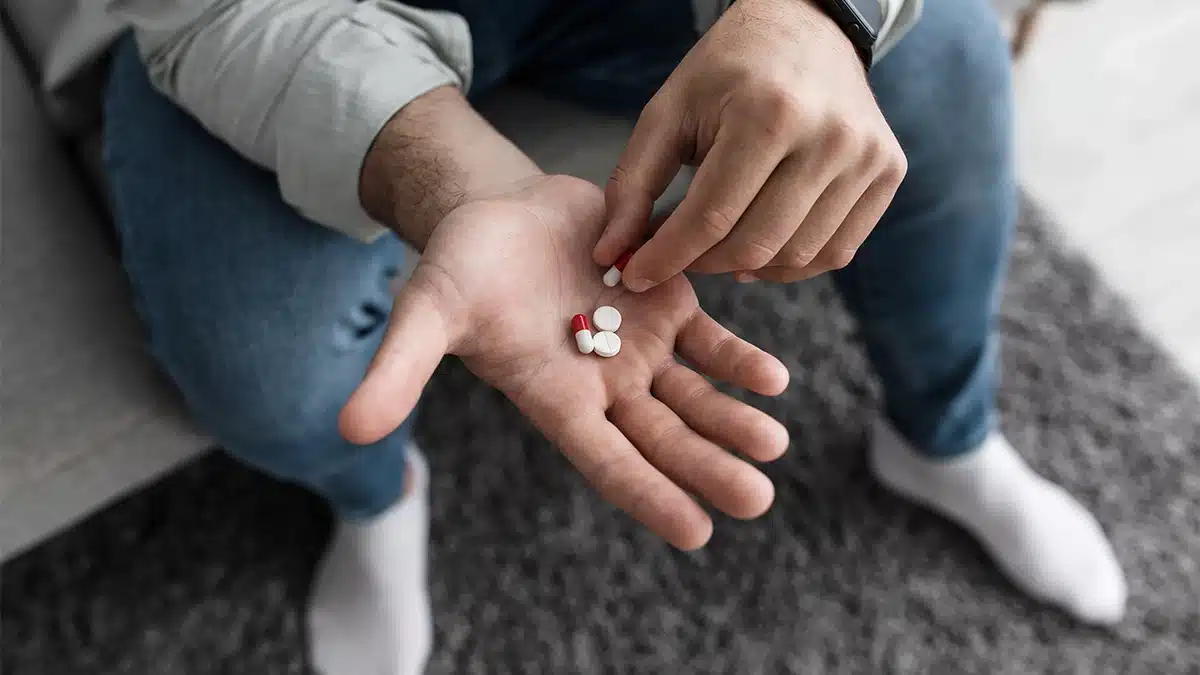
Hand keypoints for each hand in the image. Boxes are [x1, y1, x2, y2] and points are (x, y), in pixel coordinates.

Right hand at [340, 176, 790, 549]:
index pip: (606, 461)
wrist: (503, 212)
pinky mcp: (667, 304)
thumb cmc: (461, 267)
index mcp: (555, 399)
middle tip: (756, 500)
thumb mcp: (427, 311)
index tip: (697, 532)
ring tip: (773, 441)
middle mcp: (604, 384)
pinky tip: (774, 379)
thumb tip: (349, 433)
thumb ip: (400, 369)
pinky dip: (739, 358)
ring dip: (732, 418)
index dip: (648, 495)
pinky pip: (710, 338)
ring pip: (694, 394)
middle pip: (663, 437)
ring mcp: (641, 346)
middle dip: (708, 467)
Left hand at [595, 0, 906, 286]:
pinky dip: (793, 263)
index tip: (635, 274)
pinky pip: (837, 250)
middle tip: (678, 257)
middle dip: (704, 264)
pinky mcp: (889, 171)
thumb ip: (634, 184)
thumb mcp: (669, 112)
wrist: (806, 28)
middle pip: (756, 243)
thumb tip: (610, 254)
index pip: (711, 216)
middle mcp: (829, 137)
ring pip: (797, 255)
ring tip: (718, 249)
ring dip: (747, 266)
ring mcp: (866, 157)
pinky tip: (762, 248)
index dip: (667, 256)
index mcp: (768, 115)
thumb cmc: (727, 71)